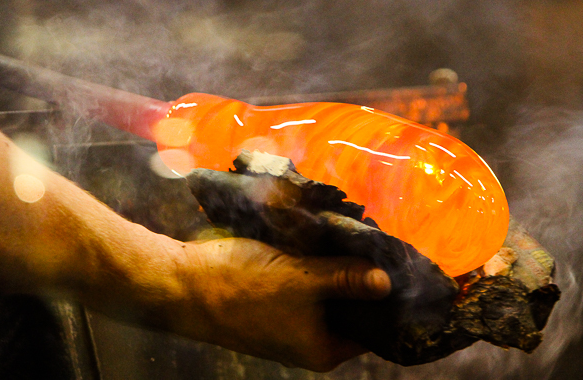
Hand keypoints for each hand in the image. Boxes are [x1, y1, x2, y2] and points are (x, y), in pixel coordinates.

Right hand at [168, 238, 390, 371]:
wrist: (184, 284)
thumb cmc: (243, 288)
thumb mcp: (302, 280)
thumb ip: (346, 279)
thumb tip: (386, 283)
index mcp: (322, 349)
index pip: (370, 327)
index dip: (384, 298)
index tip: (398, 265)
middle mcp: (308, 339)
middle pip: (348, 306)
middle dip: (358, 275)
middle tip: (374, 241)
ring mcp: (290, 319)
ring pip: (325, 291)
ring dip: (333, 266)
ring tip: (351, 234)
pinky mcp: (273, 300)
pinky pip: (304, 282)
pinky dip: (312, 264)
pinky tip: (322, 238)